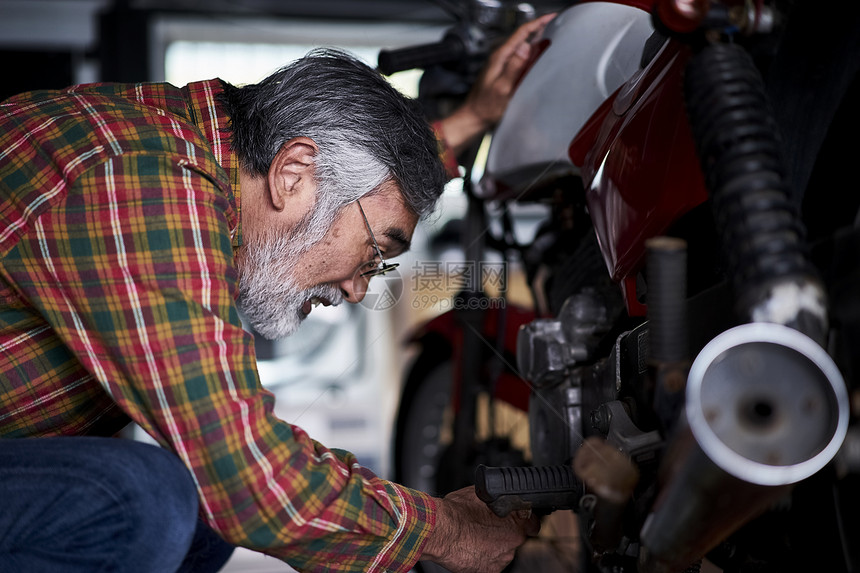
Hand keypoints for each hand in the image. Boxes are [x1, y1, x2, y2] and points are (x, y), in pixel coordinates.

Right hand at [420, 486, 540, 572]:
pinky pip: (491, 563)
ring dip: (493, 546)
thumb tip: (500, 497)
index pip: (533, 523)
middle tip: (485, 527)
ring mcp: (503, 557)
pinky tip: (470, 548)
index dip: (524, 521)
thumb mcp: (482, 494)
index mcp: (516, 519)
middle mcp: (514, 540)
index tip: (517, 521)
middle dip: (503, 532)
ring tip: (474, 538)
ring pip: (503, 551)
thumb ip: (498, 499)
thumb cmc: (457, 511)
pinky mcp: (491, 571)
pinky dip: (483, 558)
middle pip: (515, 537)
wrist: (441, 530)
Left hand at [437, 13, 555, 156]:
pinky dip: (531, 52)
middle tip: (556, 24)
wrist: (474, 117)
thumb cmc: (486, 106)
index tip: (551, 17)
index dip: (537, 23)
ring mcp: (501, 64)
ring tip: (551, 36)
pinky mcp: (503, 72)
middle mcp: (501, 58)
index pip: (521, 33)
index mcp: (500, 57)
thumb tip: (525, 46)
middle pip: (522, 37)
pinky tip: (537, 56)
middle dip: (539, 28)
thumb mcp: (502, 87)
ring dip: (536, 39)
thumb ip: (513, 66)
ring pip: (521, 46)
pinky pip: (519, 57)